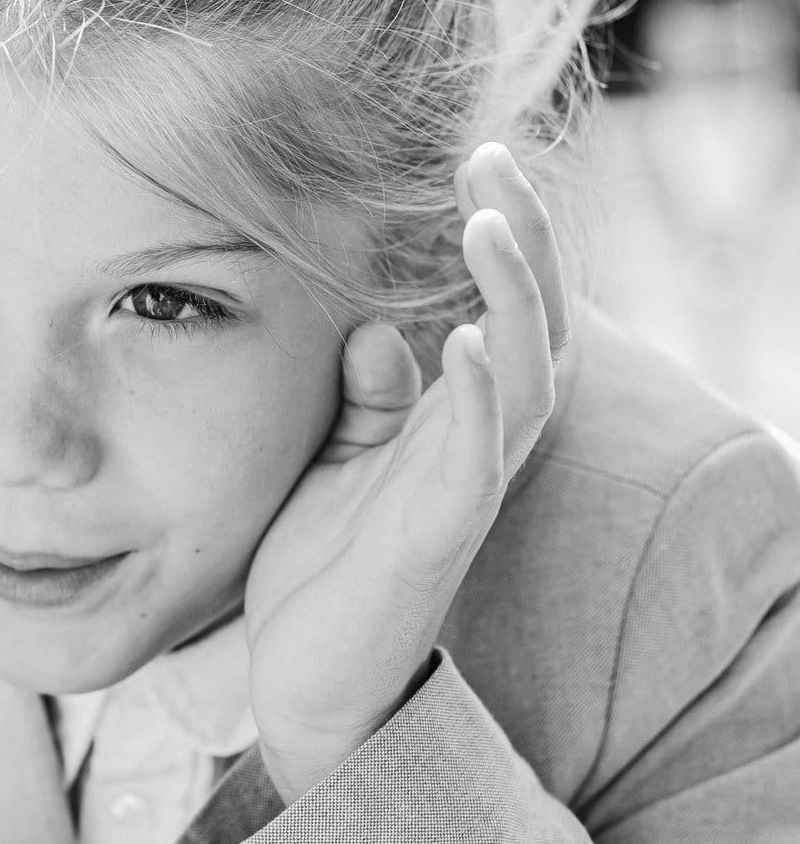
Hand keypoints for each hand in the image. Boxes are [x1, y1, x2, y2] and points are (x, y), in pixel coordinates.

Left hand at [244, 142, 567, 800]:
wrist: (309, 686)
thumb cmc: (328, 571)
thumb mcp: (339, 464)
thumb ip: (367, 399)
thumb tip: (375, 328)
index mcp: (458, 421)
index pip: (507, 309)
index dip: (508, 235)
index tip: (482, 158)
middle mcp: (480, 447)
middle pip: (535, 323)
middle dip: (524, 239)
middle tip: (496, 159)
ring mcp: (464, 491)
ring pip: (521, 377)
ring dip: (509, 297)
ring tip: (489, 223)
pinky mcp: (435, 538)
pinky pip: (472, 461)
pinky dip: (470, 397)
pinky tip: (458, 339)